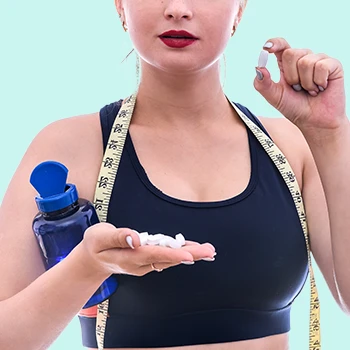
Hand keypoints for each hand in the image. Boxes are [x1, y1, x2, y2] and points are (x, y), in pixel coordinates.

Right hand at [79, 223, 215, 276]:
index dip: (172, 254)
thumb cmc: (96, 245)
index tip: (189, 254)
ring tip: (208, 251)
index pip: (153, 255)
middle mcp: (140, 264)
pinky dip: (181, 254)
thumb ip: (118, 236)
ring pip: (170, 259)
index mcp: (128, 257)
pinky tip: (193, 251)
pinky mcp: (147, 261)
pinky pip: (167, 258)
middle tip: (209, 251)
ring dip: (189, 255)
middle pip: (167, 259)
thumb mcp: (100, 237)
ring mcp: (144, 264)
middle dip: (190, 255)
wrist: (93, 260)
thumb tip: (135, 238)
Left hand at [254, 37, 346, 131]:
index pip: (281, 45)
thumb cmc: (294, 108)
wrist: (314, 121)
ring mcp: (318, 60)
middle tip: (297, 88)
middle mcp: (302, 59)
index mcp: (286, 64)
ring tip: (309, 90)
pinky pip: (321, 66)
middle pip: (291, 53)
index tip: (267, 48)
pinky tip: (321, 88)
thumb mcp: (274, 97)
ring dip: (305, 82)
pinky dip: (318, 82)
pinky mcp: (333, 65)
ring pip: (306, 62)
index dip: (275, 43)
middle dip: (291, 76)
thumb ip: (263, 84)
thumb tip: (258, 68)